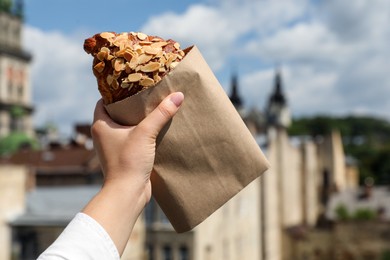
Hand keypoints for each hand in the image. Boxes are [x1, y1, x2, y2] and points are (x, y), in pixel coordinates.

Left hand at [84, 92, 183, 253]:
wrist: (127, 194)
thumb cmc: (128, 162)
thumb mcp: (146, 133)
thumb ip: (161, 113)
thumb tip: (178, 95)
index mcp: (100, 125)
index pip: (104, 101)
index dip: (116, 92)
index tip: (132, 84)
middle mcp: (104, 135)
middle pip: (117, 113)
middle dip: (131, 105)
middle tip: (148, 94)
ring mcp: (114, 147)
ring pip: (126, 127)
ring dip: (139, 120)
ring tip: (155, 109)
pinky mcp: (125, 157)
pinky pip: (133, 139)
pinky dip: (143, 134)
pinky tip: (158, 129)